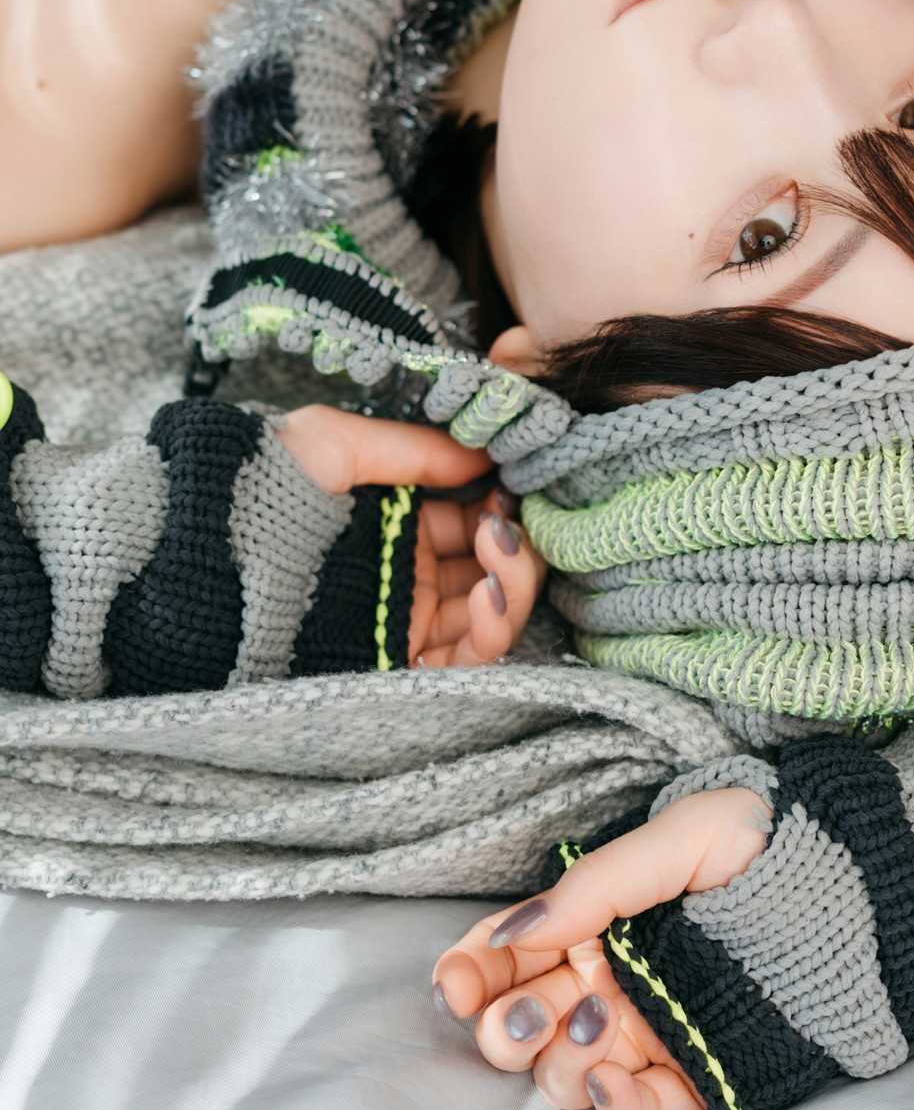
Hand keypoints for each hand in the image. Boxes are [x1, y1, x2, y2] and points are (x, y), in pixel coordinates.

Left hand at [275, 404, 545, 665]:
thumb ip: (411, 446)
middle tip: (509, 521)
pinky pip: (469, 661)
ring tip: (500, 550)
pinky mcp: (397, 667)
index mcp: (391, 526)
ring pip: (492, 615)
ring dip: (514, 583)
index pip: (471, 520)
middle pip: (491, 570)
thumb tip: (481, 452)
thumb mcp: (331, 442)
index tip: (514, 483)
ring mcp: (403, 624)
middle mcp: (404, 577)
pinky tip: (494, 591)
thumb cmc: (259, 492)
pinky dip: (497, 628)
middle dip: (516, 543)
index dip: (501, 504)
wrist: (201, 563)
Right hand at [431, 786, 773, 1109]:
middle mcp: (613, 978)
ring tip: (596, 1020)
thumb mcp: (681, 836)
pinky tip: (606, 1079)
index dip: (473, 968)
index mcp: (598, 916)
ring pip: (568, 1067)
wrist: (865, 889)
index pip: (513, 949)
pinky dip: (612, 1106)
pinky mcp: (697, 1073)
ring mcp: (651, 1030)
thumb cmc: (768, 840)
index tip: (453, 982)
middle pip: (525, 1018)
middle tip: (516, 1016)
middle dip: (503, 1023)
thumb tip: (515, 930)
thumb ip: (598, 883)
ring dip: (561, 1054)